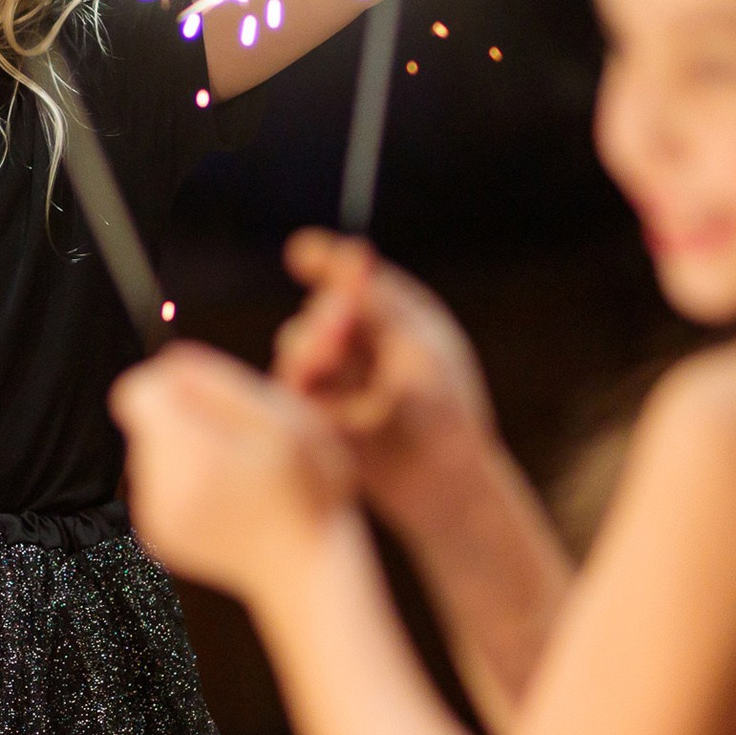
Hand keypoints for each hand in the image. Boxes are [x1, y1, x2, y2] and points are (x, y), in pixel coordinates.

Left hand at [110, 342, 362, 601]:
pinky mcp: (158, 534)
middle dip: (187, 418)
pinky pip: (159, 482)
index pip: (139, 390)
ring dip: (189, 448)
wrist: (310, 569)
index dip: (176, 383)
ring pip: (153, 450)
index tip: (218, 401)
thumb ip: (220, 382)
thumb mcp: (286, 418)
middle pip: (146, 420)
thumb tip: (170, 360)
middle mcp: (159, 489)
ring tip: (240, 472)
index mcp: (190, 455)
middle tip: (242, 441)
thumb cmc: (311, 491)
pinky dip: (188, 479)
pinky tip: (229, 496)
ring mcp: (154, 516)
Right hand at [273, 230, 501, 535]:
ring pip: (297, 344)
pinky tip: (335, 405)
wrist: (443, 483)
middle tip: (341, 329)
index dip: (322, 260)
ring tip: (331, 365)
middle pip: (320, 309)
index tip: (301, 253)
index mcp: (392, 316)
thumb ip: (378, 301)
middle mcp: (359, 341)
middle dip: (326, 317)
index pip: (348, 276)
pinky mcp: (314, 412)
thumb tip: (349, 252)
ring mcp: (334, 377)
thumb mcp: (416, 345)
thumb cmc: (445, 411)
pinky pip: (290, 385)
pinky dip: (305, 386)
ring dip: (311, 349)